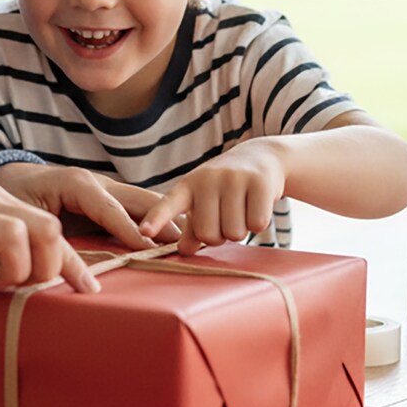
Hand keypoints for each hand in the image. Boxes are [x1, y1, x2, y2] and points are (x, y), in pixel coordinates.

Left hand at [0, 164, 178, 246]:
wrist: (11, 179)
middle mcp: (98, 183)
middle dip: (163, 220)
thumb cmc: (14, 198)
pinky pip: (139, 209)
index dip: (130, 229)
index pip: (110, 209)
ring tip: (191, 242)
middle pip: (139, 200)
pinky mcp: (111, 200)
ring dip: (166, 220)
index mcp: (77, 184)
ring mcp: (107, 189)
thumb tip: (65, 264)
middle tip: (188, 243)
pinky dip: (158, 221)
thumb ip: (46, 237)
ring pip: (145, 203)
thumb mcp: (24, 215)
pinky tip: (175, 239)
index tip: (149, 248)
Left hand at [139, 138, 286, 254]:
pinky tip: (257, 205)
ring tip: (242, 208)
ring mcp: (233, 179)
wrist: (261, 156)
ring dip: (241, 230)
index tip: (144, 231)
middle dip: (220, 236)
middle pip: (208, 234)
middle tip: (226, 218)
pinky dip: (259, 224)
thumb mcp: (203, 201)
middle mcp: (207, 180)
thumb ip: (192, 228)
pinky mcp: (259, 183)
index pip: (168, 205)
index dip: (157, 219)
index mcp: (187, 187)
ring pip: (234, 233)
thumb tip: (184, 250)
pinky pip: (257, 225)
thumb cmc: (225, 187)